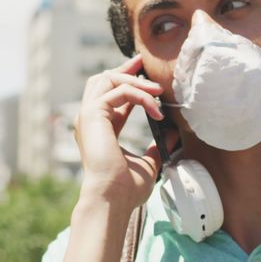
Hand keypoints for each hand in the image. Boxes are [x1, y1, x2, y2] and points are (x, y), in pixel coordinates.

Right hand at [73, 54, 177, 212]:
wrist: (112, 199)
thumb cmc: (126, 189)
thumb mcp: (148, 164)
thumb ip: (156, 148)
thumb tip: (172, 136)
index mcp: (99, 129)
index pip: (110, 96)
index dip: (128, 82)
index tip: (146, 75)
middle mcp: (89, 120)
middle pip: (102, 79)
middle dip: (125, 69)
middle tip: (144, 62)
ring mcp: (87, 116)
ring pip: (108, 79)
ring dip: (135, 80)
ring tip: (157, 90)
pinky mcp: (92, 115)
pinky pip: (119, 91)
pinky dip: (140, 95)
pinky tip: (155, 108)